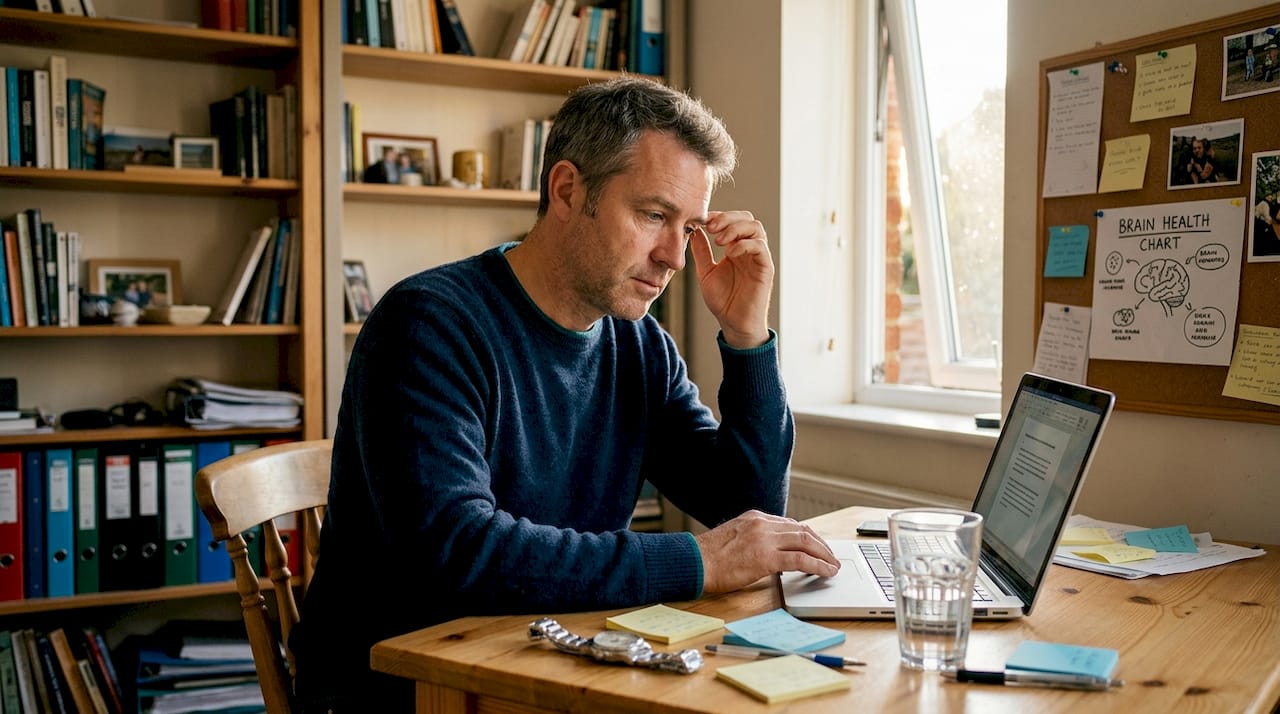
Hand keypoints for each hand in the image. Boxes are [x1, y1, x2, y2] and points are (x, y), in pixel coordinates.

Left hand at [688, 211, 773, 348]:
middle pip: (747, 218)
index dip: (720, 215)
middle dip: (728, 218)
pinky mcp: (766, 268)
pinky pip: (760, 247)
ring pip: (756, 228)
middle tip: (711, 227)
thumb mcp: (705, 272)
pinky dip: (744, 244)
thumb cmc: (723, 300)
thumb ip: (701, 251)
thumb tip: (694, 230)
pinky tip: (729, 253)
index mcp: (736, 247)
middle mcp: (749, 249)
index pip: (734, 220)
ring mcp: (759, 258)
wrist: (734, 324)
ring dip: (736, 228)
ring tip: (719, 241)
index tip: (704, 220)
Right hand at [694, 510, 840, 592]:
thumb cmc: (708, 557)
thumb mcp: (734, 539)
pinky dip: (817, 565)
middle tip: (831, 556)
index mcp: (754, 518)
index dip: (808, 536)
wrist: (694, 562)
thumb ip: (753, 540)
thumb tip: (769, 554)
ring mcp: (764, 539)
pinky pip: (800, 559)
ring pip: (806, 542)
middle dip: (821, 544)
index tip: (817, 545)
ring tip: (833, 566)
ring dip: (824, 554)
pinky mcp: (766, 557)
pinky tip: (825, 572)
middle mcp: (762, 524)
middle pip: (802, 530)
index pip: (790, 524)